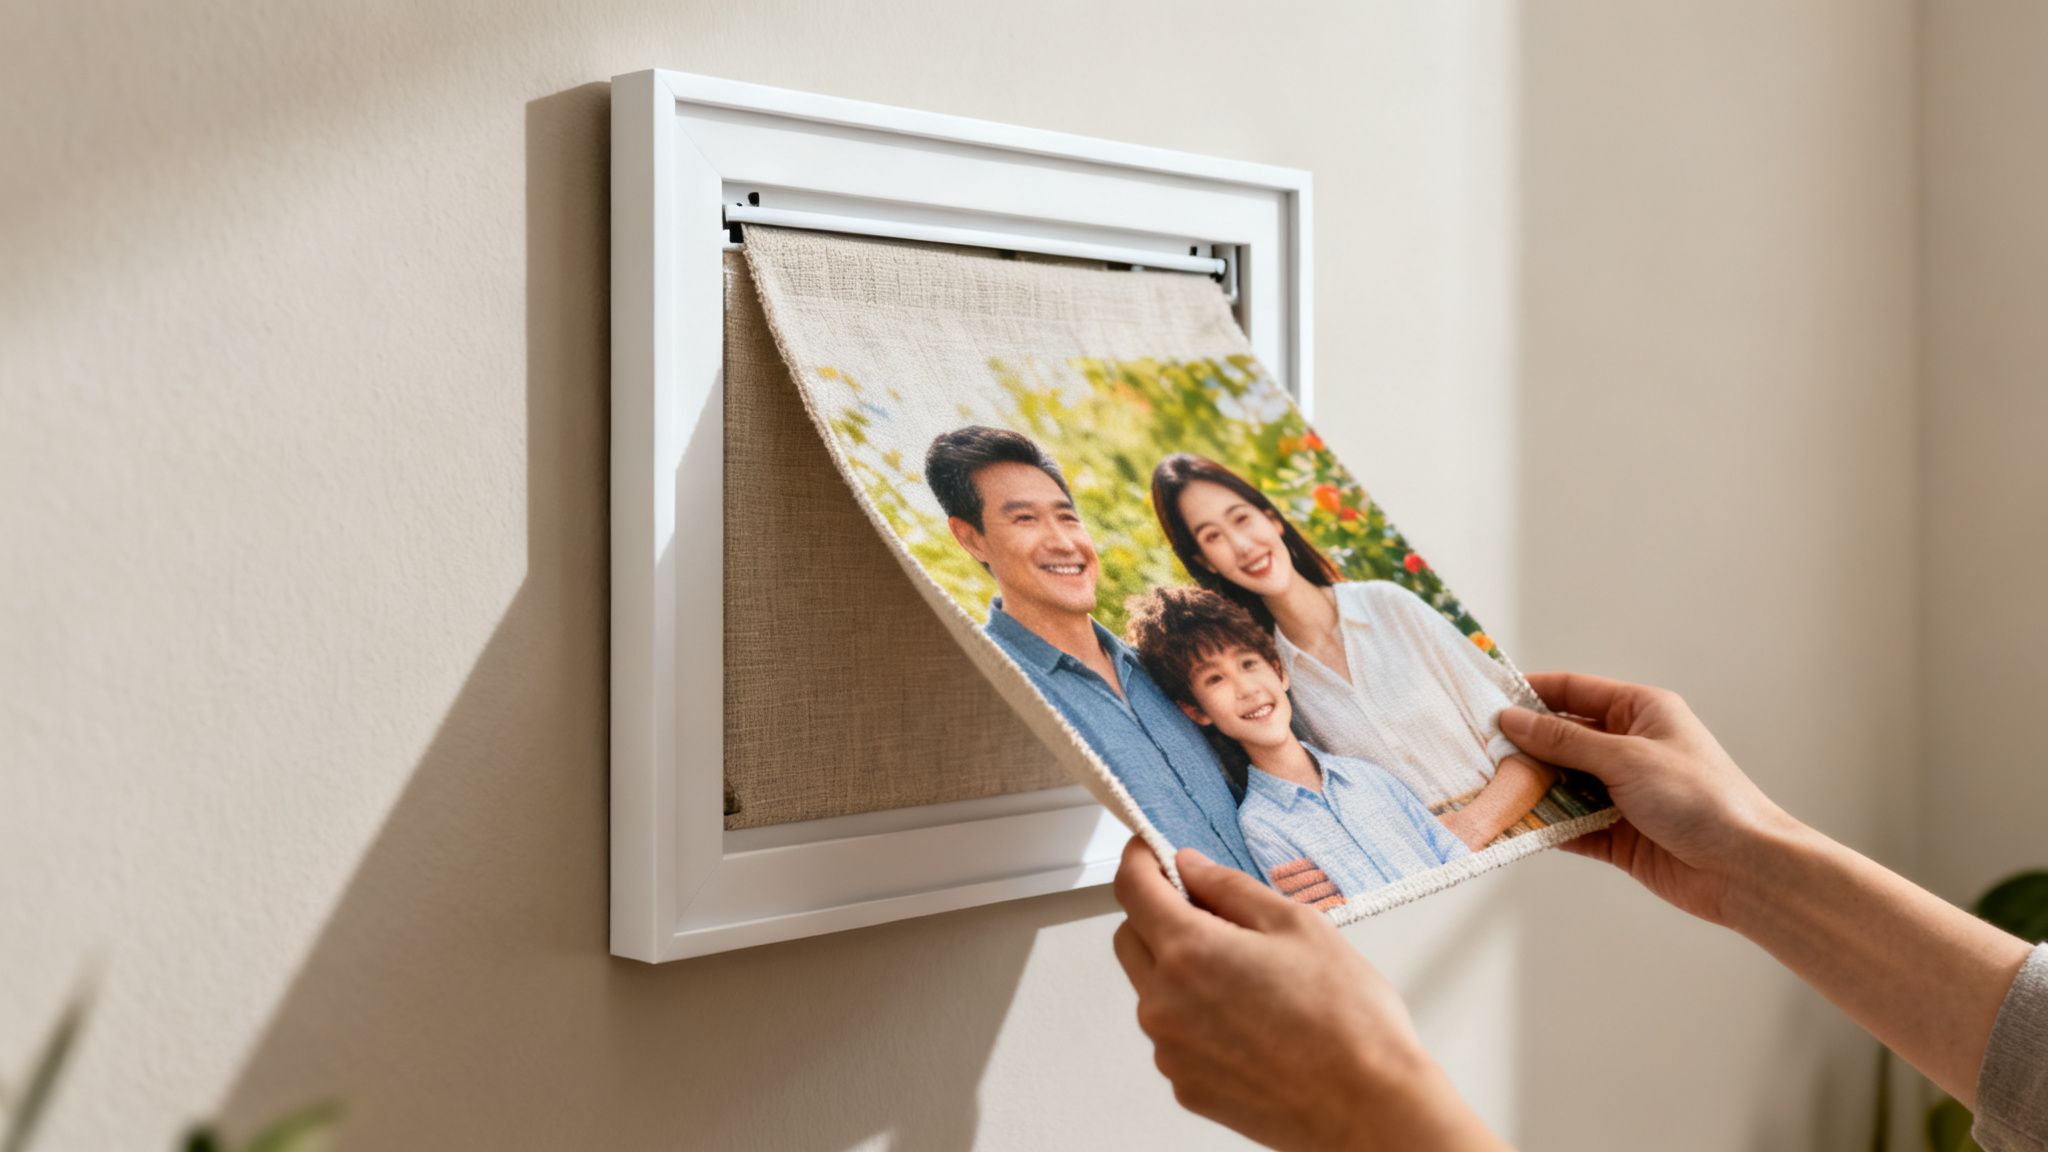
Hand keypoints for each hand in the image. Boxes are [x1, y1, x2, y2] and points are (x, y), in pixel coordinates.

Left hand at [1111, 839, 1506, 1151]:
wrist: (1369, 1107)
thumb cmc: (1347, 1021)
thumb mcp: (1296, 925)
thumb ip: (1230, 888)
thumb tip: (1190, 867)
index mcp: (1189, 951)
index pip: (1132, 888)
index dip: (1141, 859)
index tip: (1153, 852)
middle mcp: (1164, 1003)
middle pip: (1131, 938)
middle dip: (1158, 915)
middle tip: (1210, 913)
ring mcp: (1170, 1050)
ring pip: (1151, 989)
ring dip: (1179, 970)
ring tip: (1248, 979)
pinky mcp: (1185, 1085)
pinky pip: (1172, 1035)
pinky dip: (1195, 1018)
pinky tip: (1249, 1021)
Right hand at [1499, 671, 1792, 924]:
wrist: (1744, 867)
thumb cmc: (1700, 797)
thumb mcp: (1626, 758)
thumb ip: (1564, 741)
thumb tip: (1511, 720)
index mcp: (1640, 712)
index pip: (1573, 691)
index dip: (1529, 693)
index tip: (1485, 700)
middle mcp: (1628, 748)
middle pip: (1560, 739)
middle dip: (1521, 747)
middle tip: (1474, 751)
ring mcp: (1621, 792)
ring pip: (1560, 784)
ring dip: (1528, 789)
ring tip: (1484, 790)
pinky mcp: (1616, 834)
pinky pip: (1568, 824)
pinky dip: (1543, 826)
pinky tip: (1511, 827)